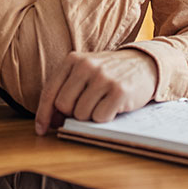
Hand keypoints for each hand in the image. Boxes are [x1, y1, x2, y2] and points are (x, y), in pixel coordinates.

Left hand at [34, 49, 157, 134]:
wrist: (145, 64)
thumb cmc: (111, 72)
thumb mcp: (87, 71)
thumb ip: (67, 88)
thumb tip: (51, 120)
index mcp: (74, 59)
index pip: (50, 91)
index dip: (44, 114)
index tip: (42, 129)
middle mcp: (87, 66)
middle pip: (64, 106)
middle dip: (72, 113)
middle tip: (87, 107)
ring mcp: (103, 77)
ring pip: (81, 114)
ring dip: (90, 116)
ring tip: (102, 103)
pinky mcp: (118, 91)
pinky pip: (100, 118)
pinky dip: (105, 118)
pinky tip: (113, 106)